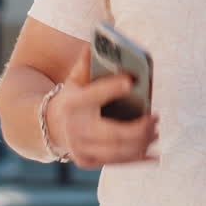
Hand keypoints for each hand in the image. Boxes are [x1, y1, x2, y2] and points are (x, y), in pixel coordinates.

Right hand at [45, 45, 157, 168]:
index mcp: (73, 103)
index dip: (112, 87)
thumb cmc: (72, 96)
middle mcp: (76, 129)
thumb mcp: (75, 78)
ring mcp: (81, 149)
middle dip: (139, 127)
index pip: (94, 95)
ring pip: (119, 151)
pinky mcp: (88, 162)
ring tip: (157, 130)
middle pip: (113, 133)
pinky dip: (139, 158)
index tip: (131, 80)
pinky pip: (118, 163)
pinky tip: (154, 154)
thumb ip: (88, 63)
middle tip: (156, 117)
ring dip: (143, 142)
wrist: (49, 125)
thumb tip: (100, 42)